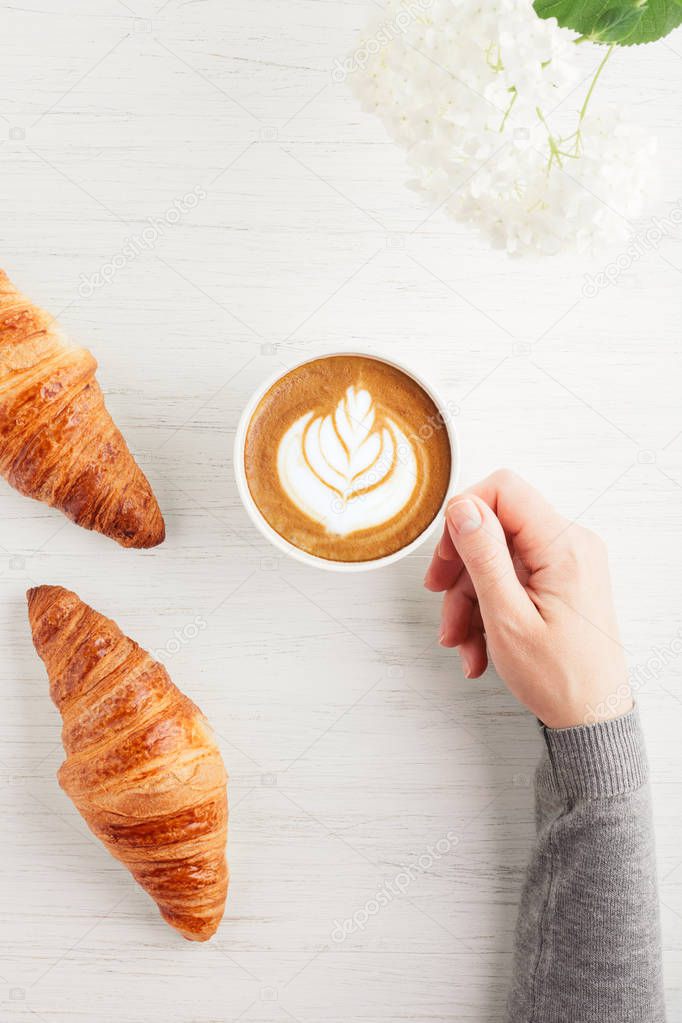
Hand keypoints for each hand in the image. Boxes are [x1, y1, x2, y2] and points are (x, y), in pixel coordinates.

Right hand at [424, 470, 631, 728]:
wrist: (592, 718)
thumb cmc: (560, 678)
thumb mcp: (507, 617)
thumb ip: (483, 556)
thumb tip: (463, 507)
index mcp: (563, 546)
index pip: (504, 490)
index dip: (464, 514)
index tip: (445, 556)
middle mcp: (570, 545)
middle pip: (494, 526)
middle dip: (461, 567)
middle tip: (440, 598)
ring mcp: (566, 563)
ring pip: (496, 558)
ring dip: (469, 598)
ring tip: (461, 643)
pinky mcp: (560, 581)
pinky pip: (512, 578)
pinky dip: (488, 608)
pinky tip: (478, 646)